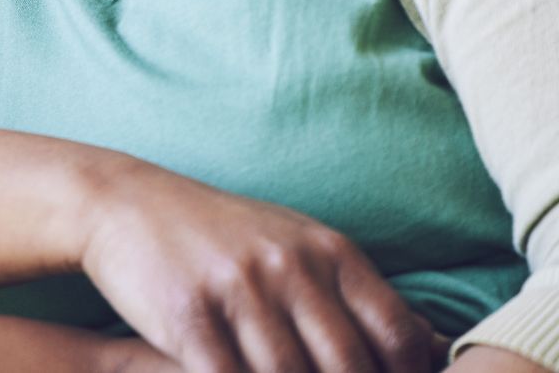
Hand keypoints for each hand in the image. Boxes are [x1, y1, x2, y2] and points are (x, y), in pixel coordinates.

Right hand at [77, 158, 435, 372]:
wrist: (128, 203)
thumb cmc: (223, 236)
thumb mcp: (298, 245)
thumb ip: (355, 293)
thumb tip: (430, 338)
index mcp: (329, 252)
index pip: (395, 334)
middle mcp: (291, 266)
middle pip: (347, 365)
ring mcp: (241, 289)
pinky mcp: (190, 315)